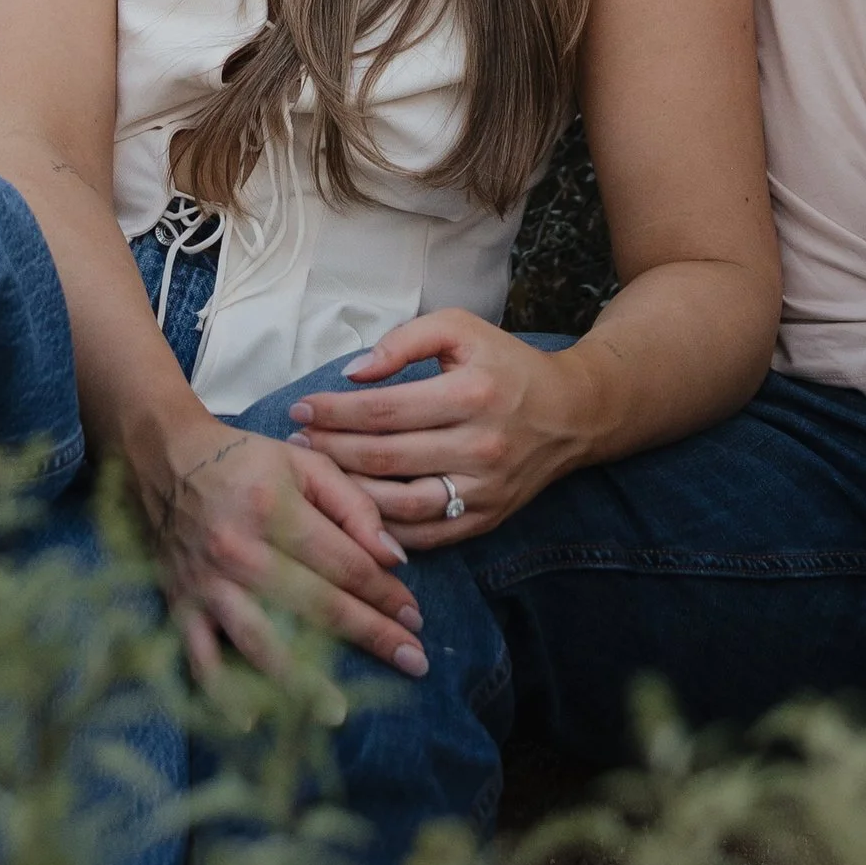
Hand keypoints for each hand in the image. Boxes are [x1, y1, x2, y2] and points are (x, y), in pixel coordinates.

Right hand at [139, 421, 430, 684]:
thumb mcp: (305, 463)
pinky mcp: (181, 607)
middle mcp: (241, 551)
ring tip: (339, 711)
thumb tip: (393, 557)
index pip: (345, 563)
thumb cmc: (247, 461)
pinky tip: (250, 721)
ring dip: (303, 681)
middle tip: (412, 662)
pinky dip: (222, 694)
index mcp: (275, 509)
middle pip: (316, 606)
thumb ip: (353, 505)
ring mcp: (209, 585)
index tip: (415, 617)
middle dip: (370, 635)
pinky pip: (200, 660)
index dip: (385, 593)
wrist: (170, 459)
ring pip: (262, 642)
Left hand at [289, 311, 593, 549]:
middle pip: (384, 457)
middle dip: (330, 451)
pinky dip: (384, 529)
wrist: (570, 414)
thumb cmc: (506, 365)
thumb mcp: (462, 330)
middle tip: (295, 444)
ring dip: (348, 493)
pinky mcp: (484, 519)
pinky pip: (423, 534)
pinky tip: (353, 513)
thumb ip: (406, 340)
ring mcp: (482, 489)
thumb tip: (355, 372)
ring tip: (314, 478)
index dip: (335, 412)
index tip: (300, 409)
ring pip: (399, 503)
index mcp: (470, 393)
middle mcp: (478, 445)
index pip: (384, 409)